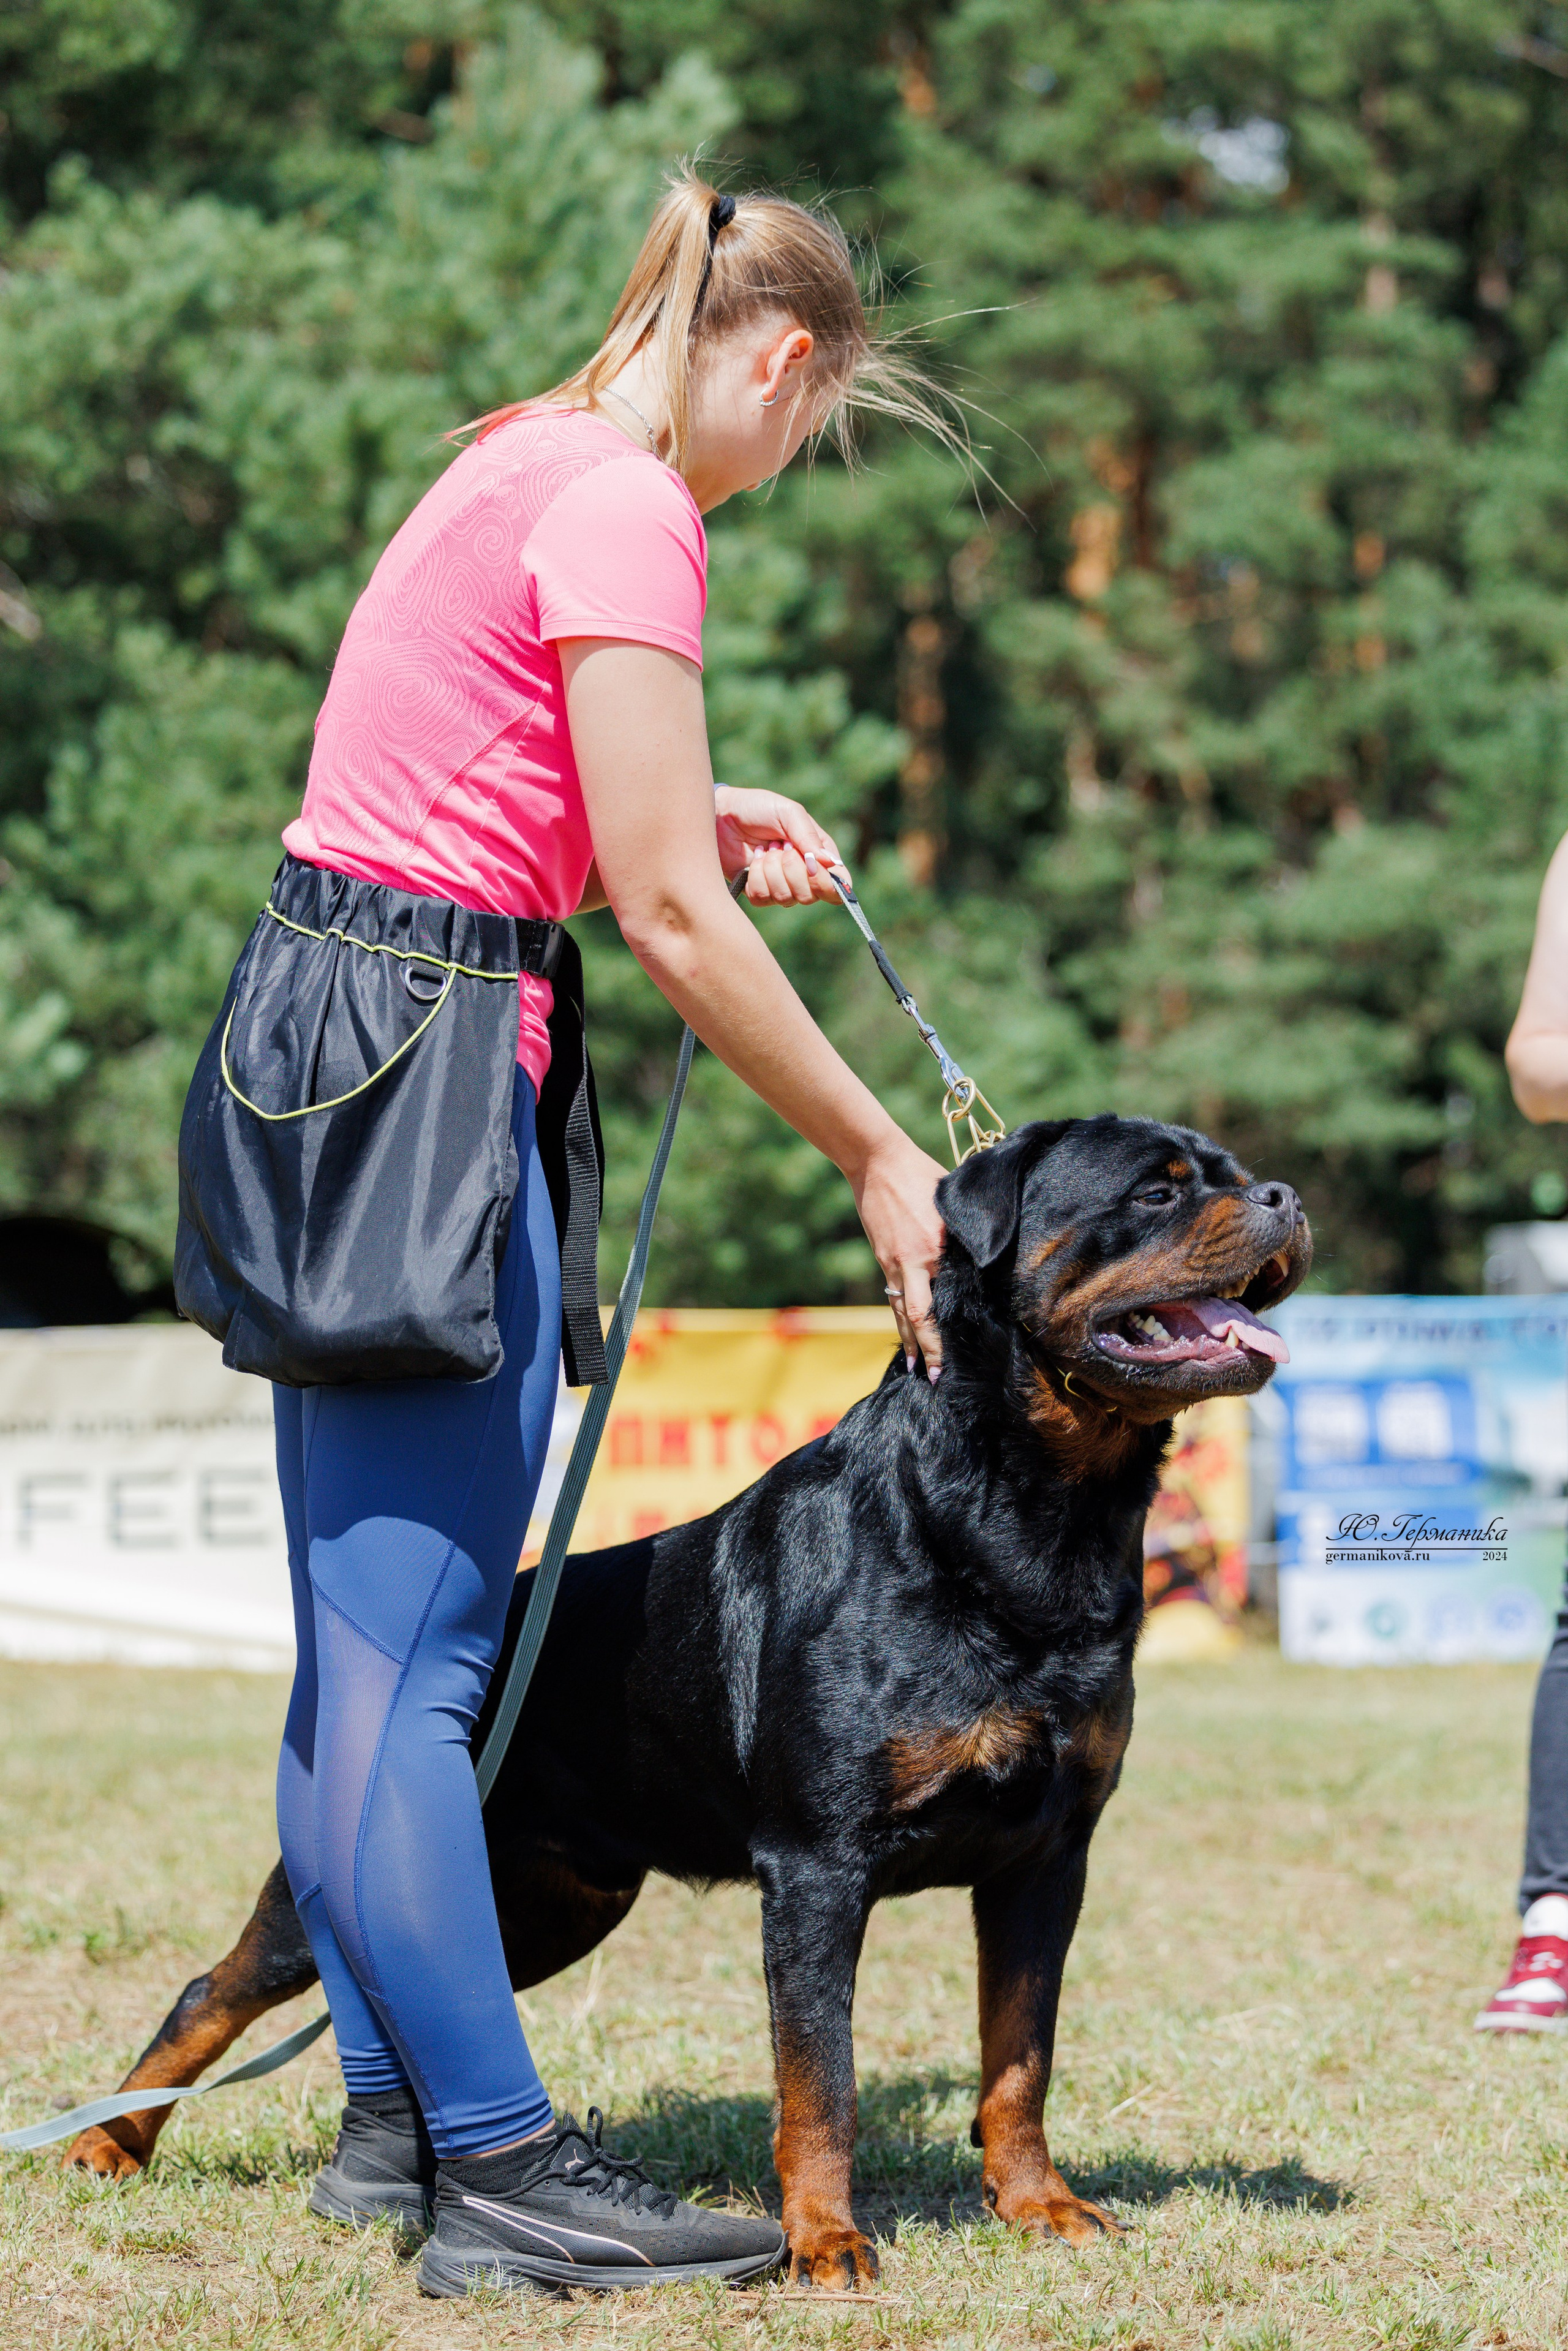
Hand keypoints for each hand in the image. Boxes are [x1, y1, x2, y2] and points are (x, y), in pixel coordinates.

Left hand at [714, 785, 847, 907]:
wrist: (721, 814)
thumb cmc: (758, 807)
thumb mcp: (788, 812)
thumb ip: (809, 837)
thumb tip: (829, 864)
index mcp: (818, 855)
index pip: (837, 886)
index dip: (829, 884)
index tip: (813, 867)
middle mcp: (803, 875)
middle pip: (810, 895)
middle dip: (792, 869)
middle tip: (780, 845)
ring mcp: (780, 885)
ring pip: (785, 897)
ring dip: (771, 870)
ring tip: (763, 849)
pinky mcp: (757, 891)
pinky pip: (762, 898)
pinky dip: (755, 877)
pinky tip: (752, 860)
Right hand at [851, 1128, 948, 1378]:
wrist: (876, 1160)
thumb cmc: (921, 1174)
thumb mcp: (951, 1202)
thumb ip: (965, 1232)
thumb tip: (986, 1254)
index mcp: (932, 1250)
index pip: (941, 1303)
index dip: (947, 1334)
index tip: (959, 1357)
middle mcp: (911, 1263)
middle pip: (918, 1318)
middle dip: (928, 1351)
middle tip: (937, 1379)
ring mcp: (892, 1262)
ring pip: (901, 1312)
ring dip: (910, 1343)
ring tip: (917, 1370)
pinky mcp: (883, 1257)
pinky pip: (892, 1295)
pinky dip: (899, 1319)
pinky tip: (905, 1334)